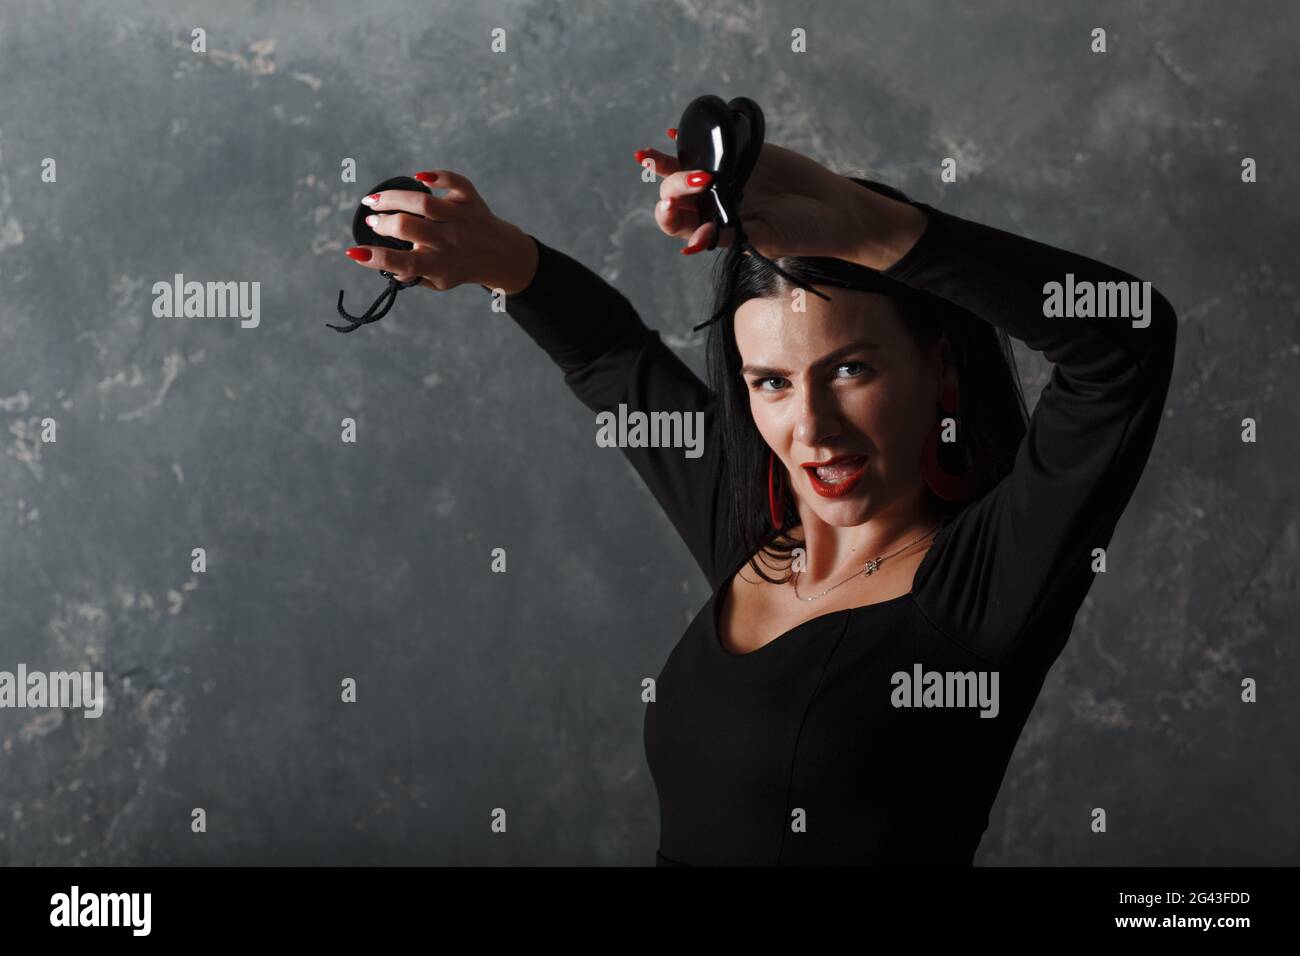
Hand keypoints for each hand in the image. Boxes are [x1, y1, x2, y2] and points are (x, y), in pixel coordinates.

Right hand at [344, 169, 537, 294]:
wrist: (500, 255)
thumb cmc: (459, 266)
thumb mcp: (438, 281)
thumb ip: (413, 276)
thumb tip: (383, 265)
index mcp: (439, 265)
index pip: (405, 264)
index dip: (377, 259)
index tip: (355, 252)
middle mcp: (450, 241)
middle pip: (409, 227)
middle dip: (383, 223)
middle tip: (372, 221)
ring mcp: (461, 218)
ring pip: (424, 204)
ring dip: (394, 198)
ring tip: (375, 200)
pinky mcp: (470, 199)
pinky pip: (456, 183)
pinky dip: (439, 176)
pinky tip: (420, 177)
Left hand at [635, 135, 877, 260]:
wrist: (832, 209)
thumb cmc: (801, 233)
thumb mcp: (765, 239)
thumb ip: (729, 237)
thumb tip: (692, 243)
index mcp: (714, 228)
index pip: (677, 224)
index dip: (667, 216)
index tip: (669, 209)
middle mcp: (713, 203)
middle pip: (677, 193)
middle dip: (677, 185)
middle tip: (700, 180)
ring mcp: (725, 177)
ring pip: (685, 168)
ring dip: (663, 162)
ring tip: (645, 156)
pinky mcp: (741, 154)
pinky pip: (711, 145)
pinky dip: (691, 139)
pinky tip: (675, 132)